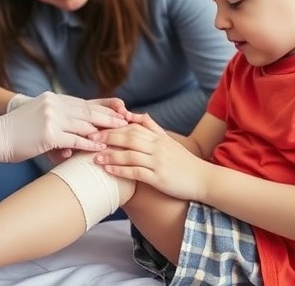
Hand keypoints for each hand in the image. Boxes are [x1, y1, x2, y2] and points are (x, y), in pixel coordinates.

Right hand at [36, 96, 131, 165]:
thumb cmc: (16, 132)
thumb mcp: (38, 117)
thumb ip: (58, 121)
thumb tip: (73, 137)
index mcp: (53, 98)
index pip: (84, 102)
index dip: (104, 107)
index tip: (121, 109)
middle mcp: (54, 104)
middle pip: (88, 111)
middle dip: (110, 117)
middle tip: (128, 121)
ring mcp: (51, 118)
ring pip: (85, 124)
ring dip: (104, 130)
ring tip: (121, 134)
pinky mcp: (48, 134)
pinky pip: (75, 140)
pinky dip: (89, 144)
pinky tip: (100, 148)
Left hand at [92, 112, 206, 201]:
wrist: (204, 179)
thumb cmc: (183, 161)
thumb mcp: (169, 140)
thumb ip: (152, 127)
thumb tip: (135, 115)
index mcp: (159, 137)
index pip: (133, 127)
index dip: (114, 127)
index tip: (98, 129)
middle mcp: (158, 147)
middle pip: (129, 138)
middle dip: (108, 138)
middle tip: (91, 140)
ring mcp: (159, 162)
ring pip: (131, 154)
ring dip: (111, 156)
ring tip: (95, 158)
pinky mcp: (160, 178)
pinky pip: (137, 172)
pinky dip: (122, 171)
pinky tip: (110, 171)